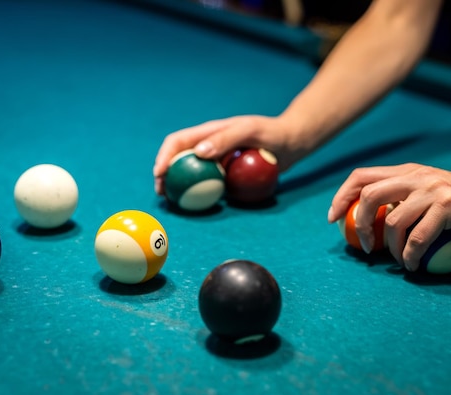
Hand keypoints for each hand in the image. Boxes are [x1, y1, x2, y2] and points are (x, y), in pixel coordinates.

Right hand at [153, 115, 309, 194]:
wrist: (290, 143)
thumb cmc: (271, 133)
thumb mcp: (249, 131)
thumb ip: (225, 138)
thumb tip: (198, 153)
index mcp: (207, 132)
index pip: (177, 141)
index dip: (164, 156)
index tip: (160, 174)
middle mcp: (207, 146)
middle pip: (178, 160)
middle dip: (164, 175)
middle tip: (162, 193)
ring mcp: (215, 162)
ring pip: (190, 175)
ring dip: (178, 187)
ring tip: (173, 202)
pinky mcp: (225, 175)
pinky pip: (208, 186)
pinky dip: (198, 195)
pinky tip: (197, 207)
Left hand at [328, 163, 450, 270]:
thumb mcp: (430, 194)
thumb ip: (403, 199)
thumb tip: (368, 222)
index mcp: (407, 171)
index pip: (361, 176)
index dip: (341, 196)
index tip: (333, 220)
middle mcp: (416, 175)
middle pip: (369, 195)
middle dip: (358, 224)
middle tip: (364, 247)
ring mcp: (432, 189)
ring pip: (393, 221)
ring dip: (389, 248)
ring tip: (396, 261)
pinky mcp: (448, 206)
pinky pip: (417, 237)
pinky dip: (409, 256)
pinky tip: (411, 266)